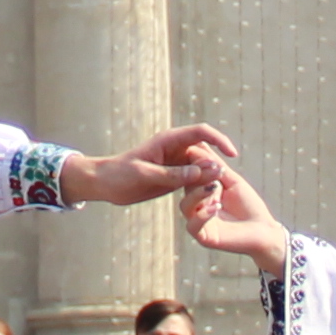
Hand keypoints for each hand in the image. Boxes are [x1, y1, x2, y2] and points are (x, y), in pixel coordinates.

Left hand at [60, 124, 234, 213]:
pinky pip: (194, 179)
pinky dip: (201, 188)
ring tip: (211, 197)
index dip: (220, 140)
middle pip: (206, 153)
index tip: (232, 155)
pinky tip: (203, 201)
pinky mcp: (174, 176)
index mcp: (169, 140)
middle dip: (215, 167)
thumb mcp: (147, 175)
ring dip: (209, 180)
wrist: (103, 183)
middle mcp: (176, 149)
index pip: (201, 132)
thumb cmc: (120, 175)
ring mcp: (176, 163)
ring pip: (202, 168)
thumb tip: (206, 171)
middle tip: (218, 188)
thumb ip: (175, 175)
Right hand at [176, 155, 288, 272]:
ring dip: (198, 194)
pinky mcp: (204, 237)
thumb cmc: (249, 205)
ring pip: (185, 206)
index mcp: (202, 192)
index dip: (195, 164)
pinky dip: (202, 214)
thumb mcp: (232, 181)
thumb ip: (216, 166)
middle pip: (186, 188)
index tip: (203, 153)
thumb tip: (199, 146)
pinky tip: (216, 207)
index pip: (190, 175)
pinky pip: (193, 225)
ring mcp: (199, 222)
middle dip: (198, 177)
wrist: (264, 230)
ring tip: (215, 187)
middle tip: (213, 169)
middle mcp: (196, 206)